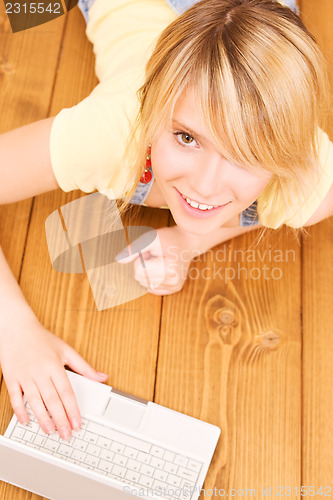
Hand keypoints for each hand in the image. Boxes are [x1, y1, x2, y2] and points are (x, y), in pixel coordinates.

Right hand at [0, 317, 107, 438]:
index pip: (66, 392)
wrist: (17, 329)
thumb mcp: (66, 350)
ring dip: (43, 418)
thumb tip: (103, 377)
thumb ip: (84, 367)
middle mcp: (40, 372)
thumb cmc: (42, 340)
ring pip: (34, 402)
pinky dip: (20, 411)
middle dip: (60, 419)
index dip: (72, 410)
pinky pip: (16, 398)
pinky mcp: (12, 378)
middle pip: (52, 400)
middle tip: (66, 434)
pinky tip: (27, 421)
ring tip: (50, 430)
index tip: (77, 423)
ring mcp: (25, 376)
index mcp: (55, 365)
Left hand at [116, 226, 197, 294]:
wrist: (188, 241)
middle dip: (144, 265)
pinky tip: (162, 269)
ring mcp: (173, 287)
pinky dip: (152, 278)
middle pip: (140, 278)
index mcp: (168, 269)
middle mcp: (172, 282)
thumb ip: (134, 248)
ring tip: (160, 261)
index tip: (153, 251)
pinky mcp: (173, 290)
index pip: (138, 270)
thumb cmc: (169, 238)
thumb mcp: (151, 237)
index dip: (141, 258)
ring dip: (148, 271)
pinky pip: (151, 288)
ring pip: (144, 283)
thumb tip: (119, 260)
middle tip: (157, 255)